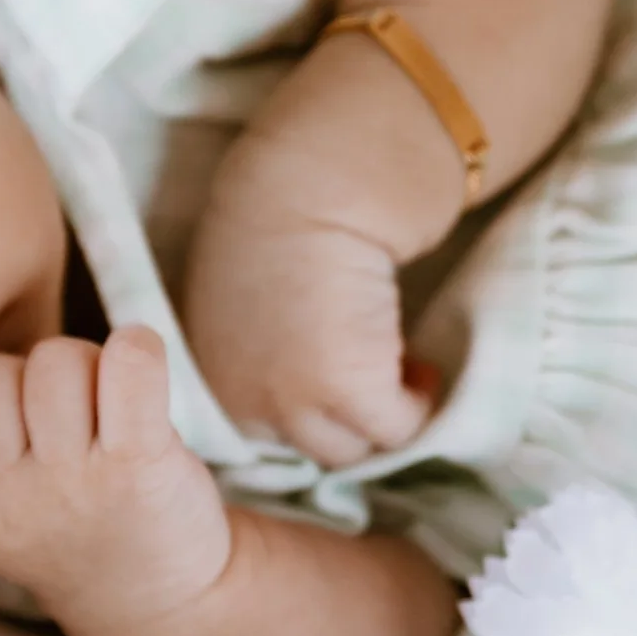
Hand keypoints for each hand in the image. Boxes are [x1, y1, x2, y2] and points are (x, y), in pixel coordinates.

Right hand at [0, 307, 232, 635]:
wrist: (158, 596)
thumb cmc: (67, 524)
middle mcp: (12, 505)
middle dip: (27, 375)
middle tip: (64, 425)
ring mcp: (75, 486)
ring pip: (54, 359)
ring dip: (84, 365)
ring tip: (104, 417)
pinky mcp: (139, 467)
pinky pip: (128, 365)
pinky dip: (136, 346)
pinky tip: (141, 357)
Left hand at [181, 133, 440, 469]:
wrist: (308, 188)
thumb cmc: (275, 222)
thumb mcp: (242, 303)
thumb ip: (259, 350)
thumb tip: (300, 373)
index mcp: (214, 380)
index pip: (267, 433)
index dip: (310, 408)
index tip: (336, 379)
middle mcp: (246, 403)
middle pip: (313, 447)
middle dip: (348, 420)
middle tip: (380, 377)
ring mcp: (296, 403)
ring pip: (356, 446)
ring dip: (383, 416)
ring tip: (405, 372)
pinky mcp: (352, 390)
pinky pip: (399, 426)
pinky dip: (418, 402)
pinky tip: (423, 366)